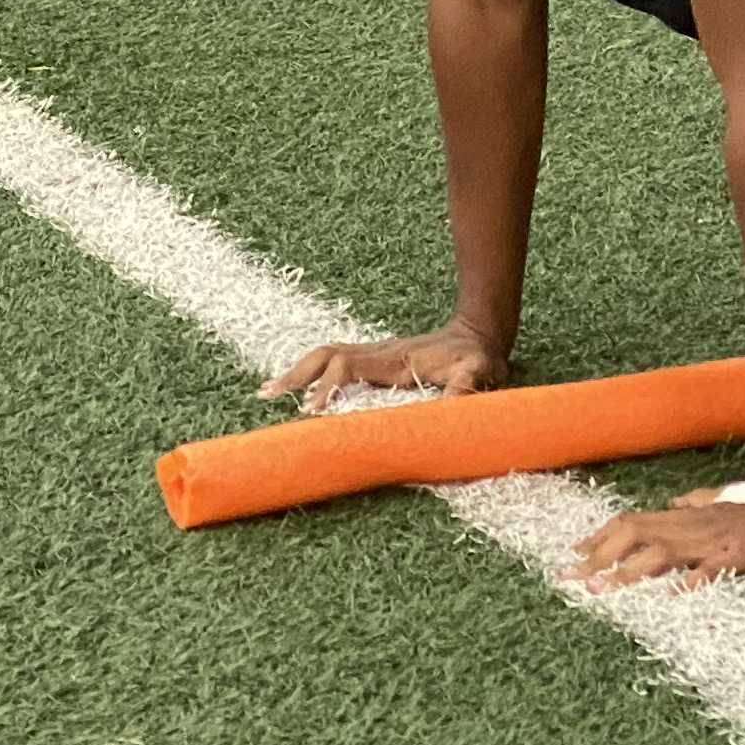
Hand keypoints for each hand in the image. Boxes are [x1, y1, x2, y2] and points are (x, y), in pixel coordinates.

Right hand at [259, 321, 510, 409]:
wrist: (478, 333)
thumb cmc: (477, 357)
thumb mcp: (479, 371)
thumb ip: (466, 387)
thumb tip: (452, 406)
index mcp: (393, 359)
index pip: (346, 366)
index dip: (327, 386)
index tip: (310, 411)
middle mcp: (377, 353)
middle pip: (324, 355)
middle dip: (295, 374)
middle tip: (265, 395)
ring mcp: (374, 354)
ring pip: (324, 356)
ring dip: (296, 372)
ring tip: (267, 392)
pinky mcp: (375, 361)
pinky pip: (335, 362)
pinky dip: (311, 373)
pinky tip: (298, 388)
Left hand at [569, 488, 744, 592]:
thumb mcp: (720, 500)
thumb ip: (693, 502)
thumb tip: (671, 502)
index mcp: (685, 515)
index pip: (631, 522)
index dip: (599, 537)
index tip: (572, 555)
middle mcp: (691, 525)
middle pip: (634, 534)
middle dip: (599, 556)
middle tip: (572, 579)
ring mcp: (713, 539)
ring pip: (662, 552)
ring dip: (628, 572)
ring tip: (603, 590)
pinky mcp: (739, 554)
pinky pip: (711, 569)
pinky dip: (691, 581)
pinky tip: (672, 597)